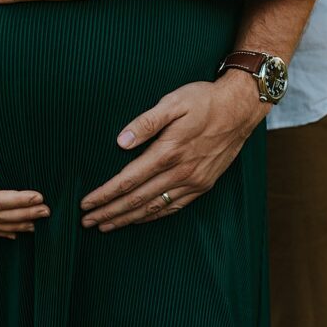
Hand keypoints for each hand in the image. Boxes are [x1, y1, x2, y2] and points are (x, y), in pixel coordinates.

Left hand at [78, 70, 269, 230]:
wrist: (240, 108)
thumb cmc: (204, 100)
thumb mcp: (172, 102)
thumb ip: (145, 123)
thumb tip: (121, 142)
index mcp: (168, 152)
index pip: (128, 180)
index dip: (105, 194)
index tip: (86, 203)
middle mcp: (180, 172)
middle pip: (137, 199)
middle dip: (110, 212)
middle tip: (87, 221)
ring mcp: (193, 181)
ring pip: (154, 207)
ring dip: (127, 218)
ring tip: (106, 226)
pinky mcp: (203, 184)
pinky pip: (174, 206)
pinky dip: (153, 216)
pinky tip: (139, 218)